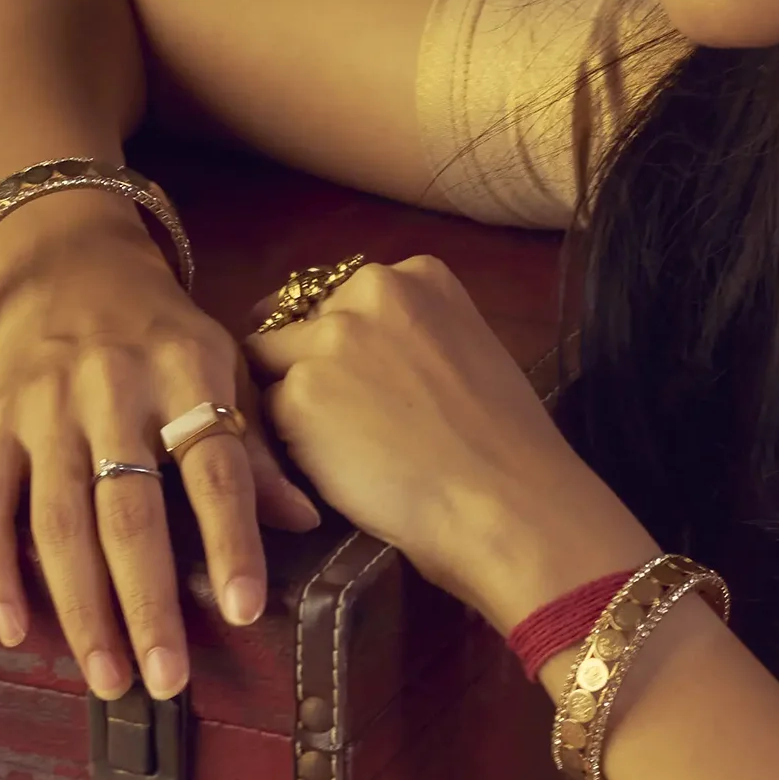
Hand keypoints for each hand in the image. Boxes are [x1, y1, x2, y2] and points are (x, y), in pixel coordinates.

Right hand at [0, 201, 318, 696]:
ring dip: (81, 608)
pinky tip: (14, 628)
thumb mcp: (225, 369)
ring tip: (108, 677)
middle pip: (130, 512)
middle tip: (166, 680)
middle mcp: (111, 389)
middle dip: (147, 604)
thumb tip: (305, 523)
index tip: (244, 612)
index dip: (230, 541)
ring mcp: (43, 409)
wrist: (71, 263)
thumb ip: (258, 450)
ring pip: (58, 522)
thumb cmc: (164, 335)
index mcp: (185, 373)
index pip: (214, 468)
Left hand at [246, 253, 647, 630]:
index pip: (341, 294)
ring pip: (273, 367)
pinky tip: (337, 472)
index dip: (339, 340)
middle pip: (296, 321)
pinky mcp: (299, 395)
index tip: (357, 380)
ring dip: (293, 403)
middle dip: (306, 364)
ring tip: (338, 451)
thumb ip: (413, 336)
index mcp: (419, 275)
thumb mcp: (470, 351)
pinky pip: (271, 417)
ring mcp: (329, 340)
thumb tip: (369, 355)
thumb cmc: (507, 448)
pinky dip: (290, 446)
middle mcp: (369, 289)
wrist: (507, 504)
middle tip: (344, 420)